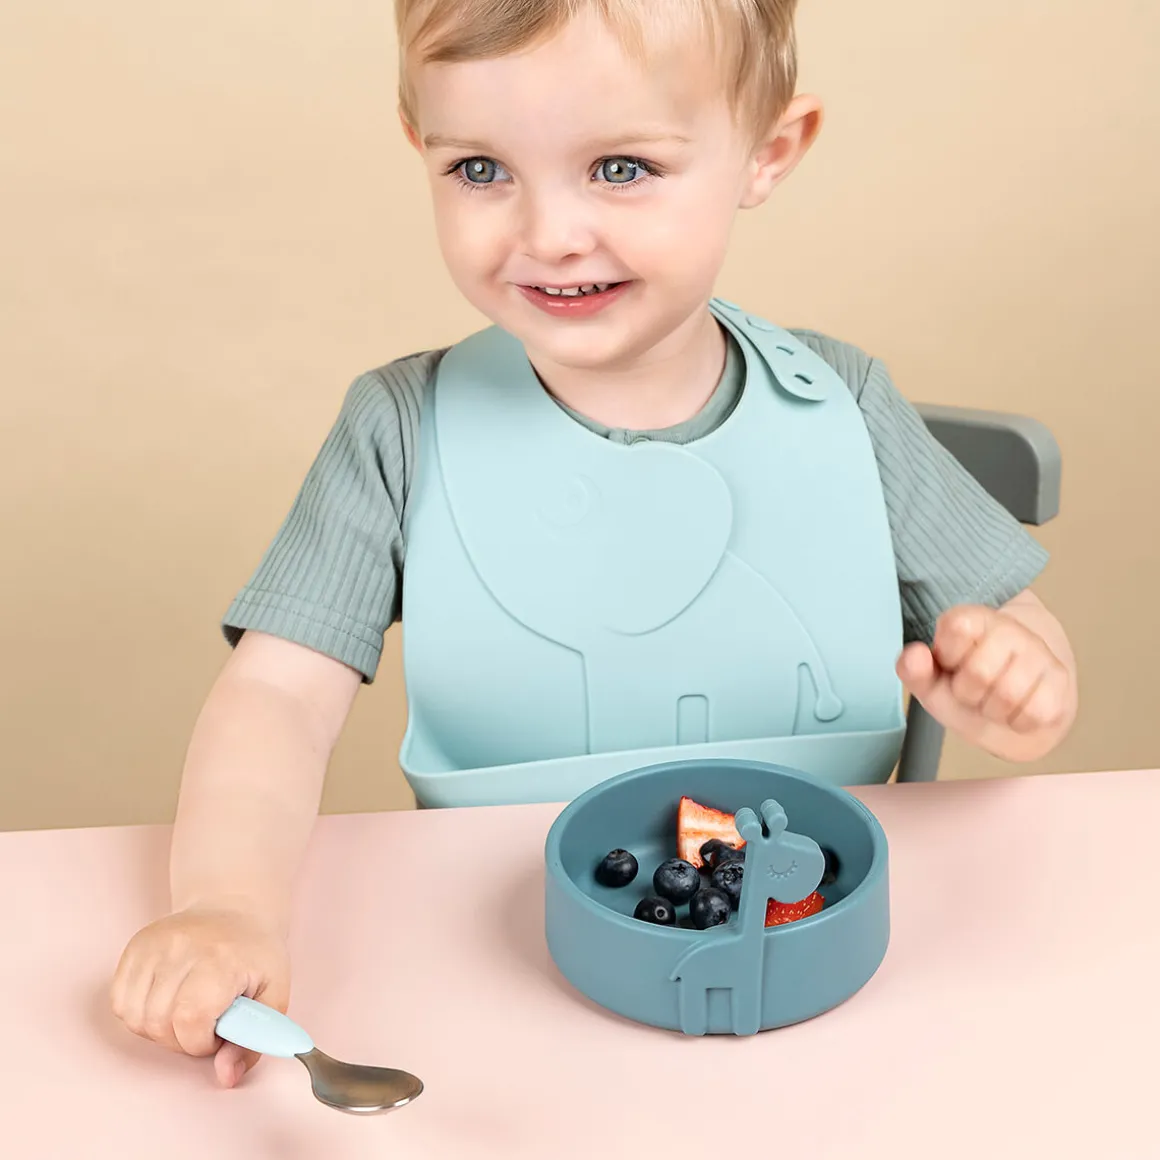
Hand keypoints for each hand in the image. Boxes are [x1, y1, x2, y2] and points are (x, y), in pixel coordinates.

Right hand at [110, 903, 290, 1086]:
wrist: (234, 908)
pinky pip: (120, 1001)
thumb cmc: (255, 953)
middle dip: (182, 1039)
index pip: (190, 1020)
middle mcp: (180, 947)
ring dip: (159, 1029)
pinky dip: (139, 1013)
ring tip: (185, 1012)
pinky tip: (165, 1001)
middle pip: (159, 1023)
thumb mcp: (274, 994)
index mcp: (219, 958)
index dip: (201, 1042)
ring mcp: (153, 945)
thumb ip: (252, 1041)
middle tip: (205, 1023)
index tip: (218, 1033)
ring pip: (136, 1017)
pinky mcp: (135, 947)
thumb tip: (225, 1077)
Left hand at [896, 601, 1073, 759]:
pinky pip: (1034, 713)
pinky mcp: (1060, 679)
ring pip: (1008, 695)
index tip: (952, 661)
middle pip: (979, 672)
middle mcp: (1010, 629)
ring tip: (992, 699)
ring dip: (993, 709)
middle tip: (972, 688)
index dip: (949, 655)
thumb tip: (914, 655)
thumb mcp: (933, 681)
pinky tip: (1015, 709)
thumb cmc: (968, 688)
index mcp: (973, 618)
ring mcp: (1039, 653)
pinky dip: (1018, 721)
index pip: (957, 627)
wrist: (1015, 705)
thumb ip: (913, 669)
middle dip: (968, 693)